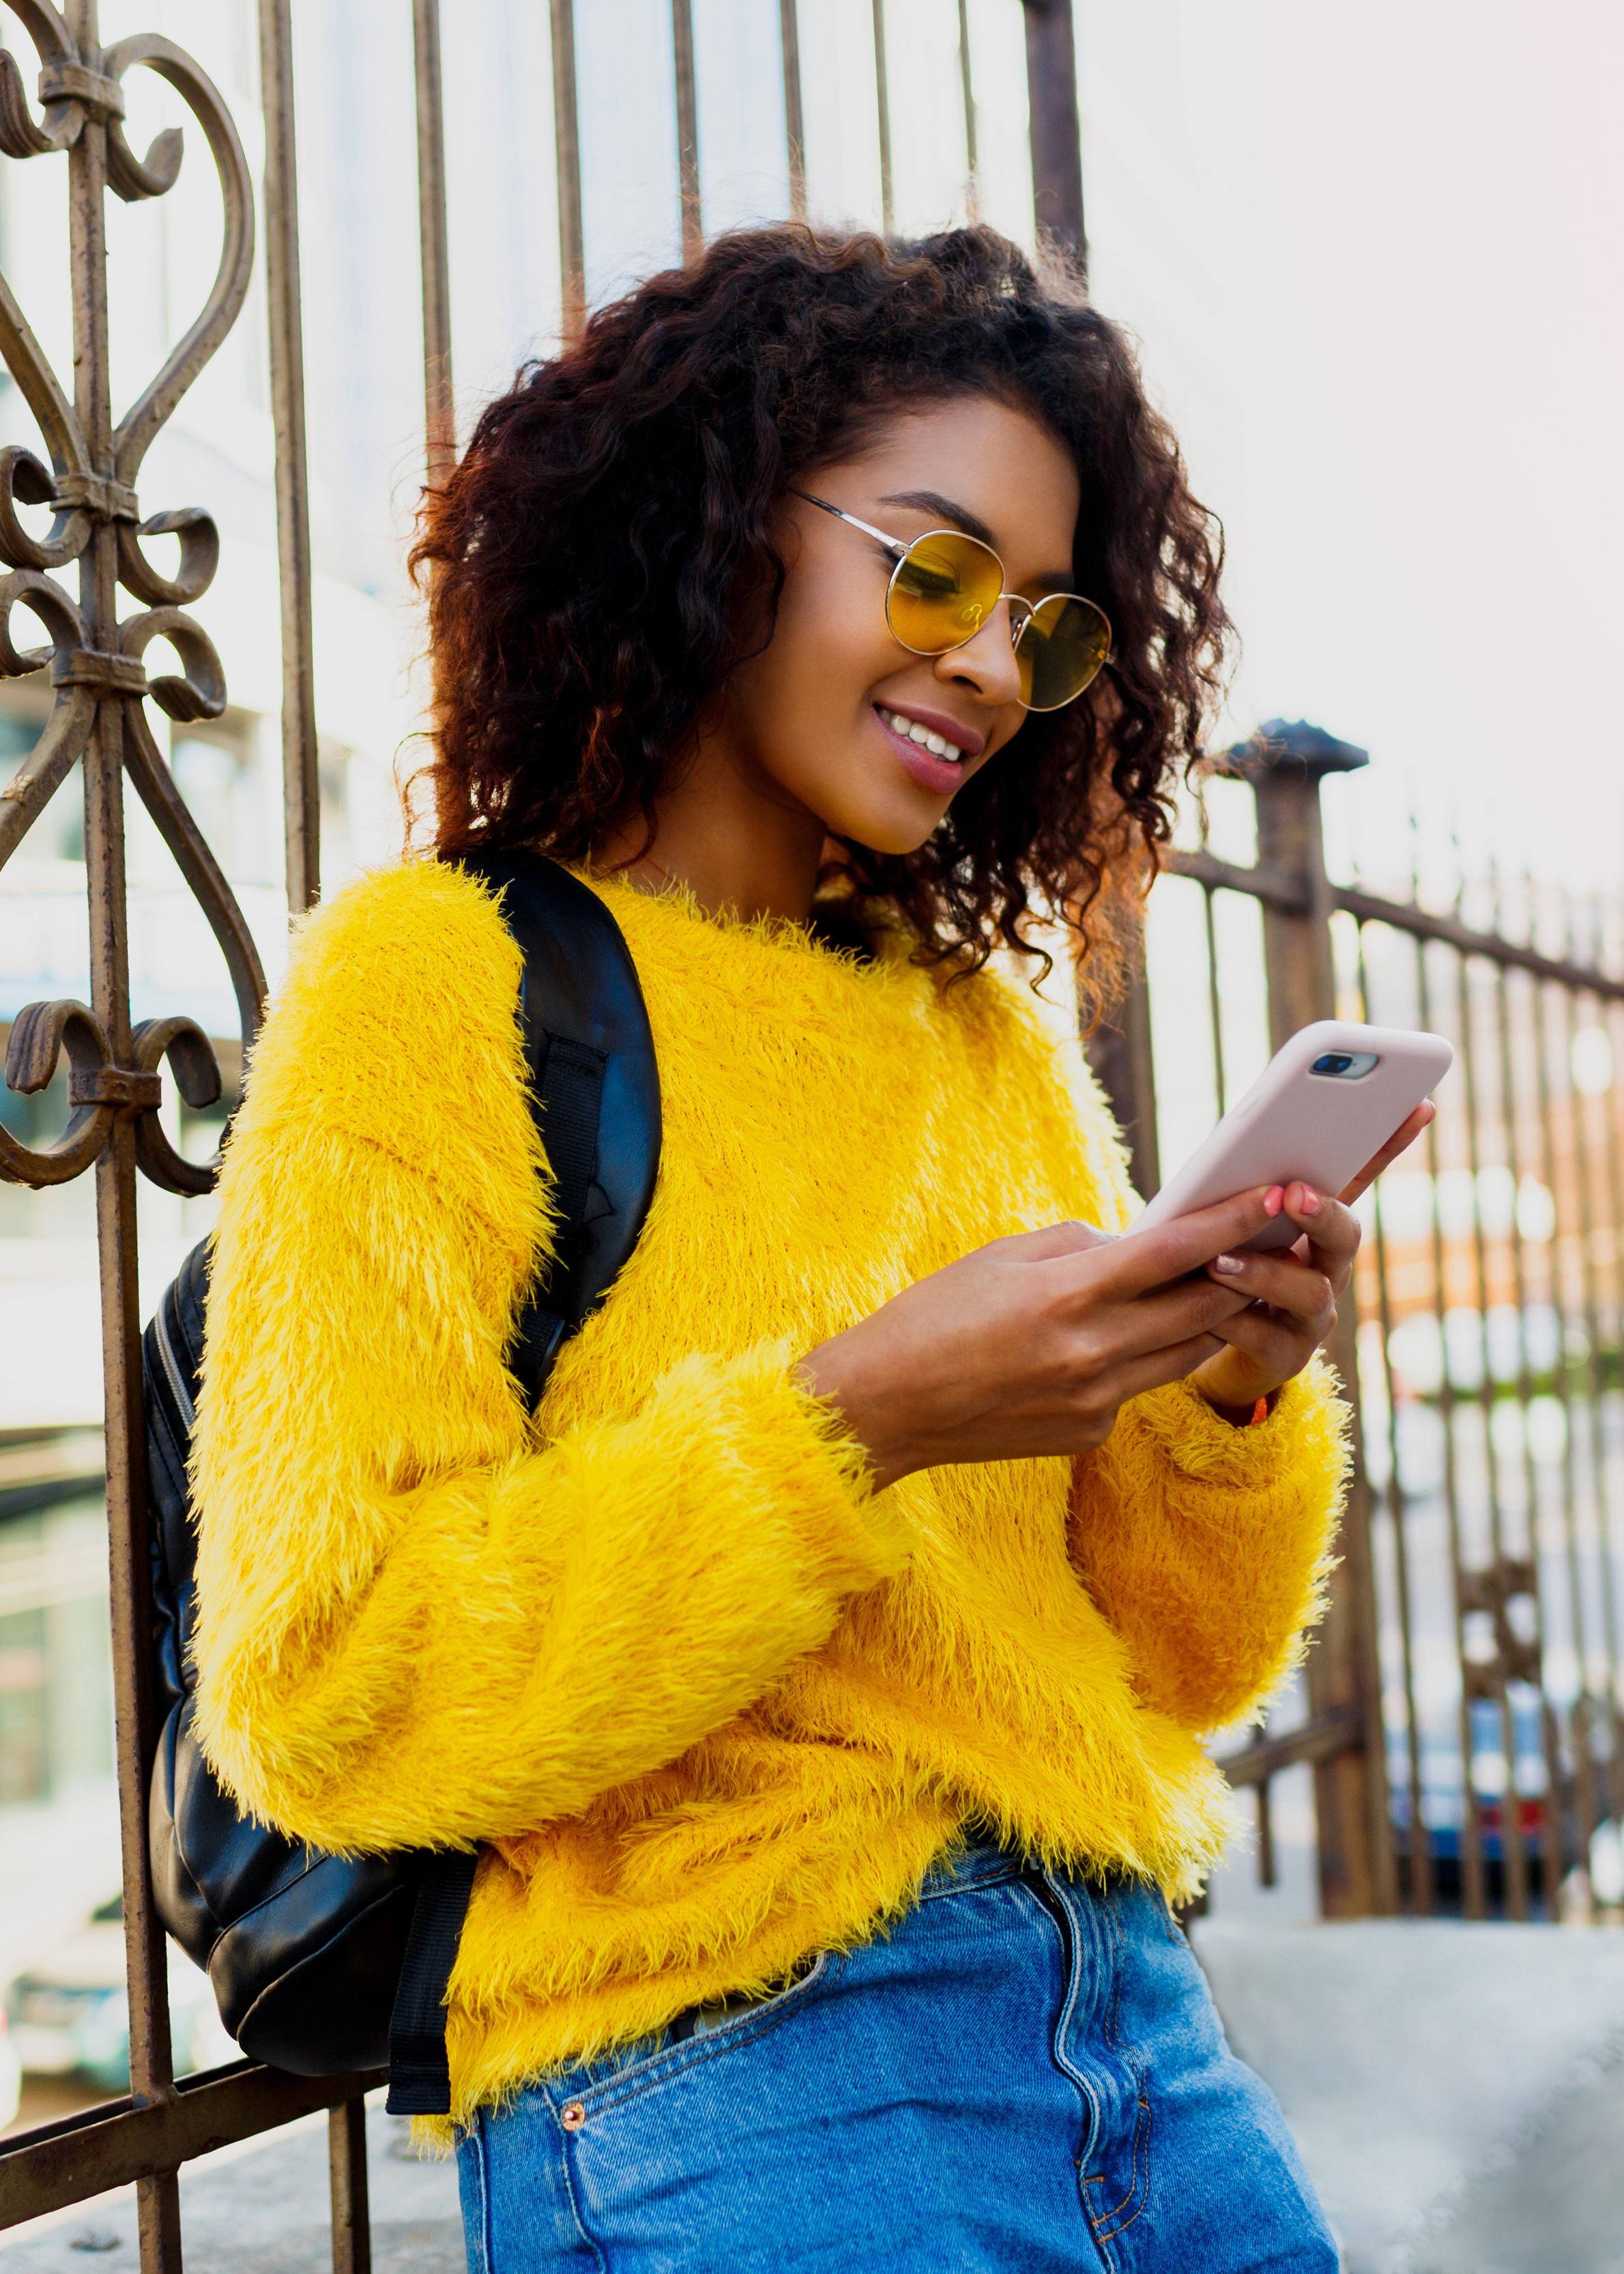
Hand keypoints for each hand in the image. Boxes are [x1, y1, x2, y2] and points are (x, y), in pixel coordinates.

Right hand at [800, 1186, 1289, 1489]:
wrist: (885, 1407)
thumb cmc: (931, 1317)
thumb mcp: (1000, 1257)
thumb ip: (1076, 1244)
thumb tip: (1131, 1243)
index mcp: (1067, 1295)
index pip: (1174, 1252)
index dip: (1231, 1221)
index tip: (1272, 1196)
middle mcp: (1091, 1352)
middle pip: (1201, 1306)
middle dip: (1240, 1270)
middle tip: (1268, 1241)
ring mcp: (1095, 1400)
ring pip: (1186, 1353)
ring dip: (1207, 1317)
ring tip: (1219, 1284)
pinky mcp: (1089, 1433)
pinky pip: (1139, 1387)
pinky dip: (1142, 1358)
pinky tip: (1118, 1342)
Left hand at [1189, 1102, 1435, 1420]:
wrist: (1204, 1348)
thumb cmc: (1217, 1269)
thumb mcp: (1230, 1224)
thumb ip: (1240, 1191)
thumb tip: (1234, 1139)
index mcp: (1318, 1225)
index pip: (1360, 1176)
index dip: (1391, 1143)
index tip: (1418, 1104)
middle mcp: (1328, 1267)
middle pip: (1345, 1236)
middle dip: (1323, 1213)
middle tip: (1293, 1193)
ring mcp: (1312, 1315)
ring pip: (1307, 1291)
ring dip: (1265, 1273)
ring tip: (1219, 1261)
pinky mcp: (1283, 1356)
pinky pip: (1264, 1336)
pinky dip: (1234, 1321)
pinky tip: (1208, 1312)